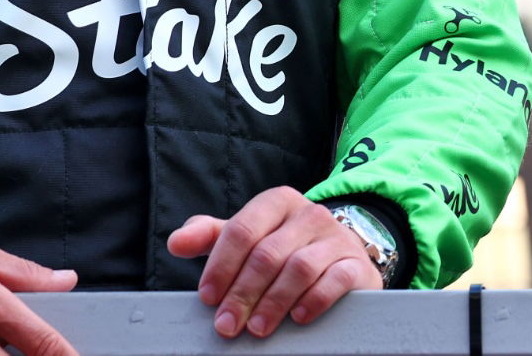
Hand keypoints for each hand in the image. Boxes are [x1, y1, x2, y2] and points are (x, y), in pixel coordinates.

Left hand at [168, 185, 382, 339]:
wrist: (340, 254)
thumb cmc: (284, 247)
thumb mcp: (249, 237)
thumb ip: (212, 237)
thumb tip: (176, 241)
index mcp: (278, 202)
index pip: (243, 229)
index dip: (221, 266)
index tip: (207, 297)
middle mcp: (309, 214)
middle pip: (267, 254)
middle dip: (241, 294)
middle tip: (226, 326)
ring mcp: (335, 237)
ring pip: (298, 268)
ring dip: (272, 303)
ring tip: (257, 328)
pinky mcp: (355, 264)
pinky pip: (334, 280)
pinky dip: (313, 300)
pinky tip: (297, 317)